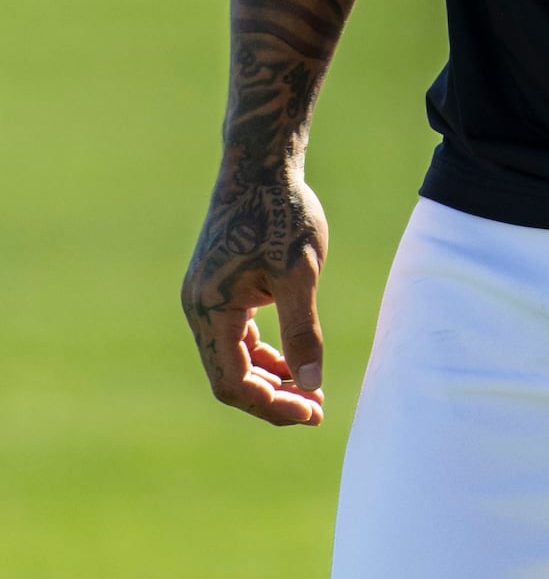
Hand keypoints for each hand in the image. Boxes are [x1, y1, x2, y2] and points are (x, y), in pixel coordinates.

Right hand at [179, 164, 329, 426]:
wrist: (262, 167)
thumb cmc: (282, 214)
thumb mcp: (300, 273)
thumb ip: (303, 330)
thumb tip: (310, 383)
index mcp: (210, 310)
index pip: (233, 383)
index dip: (271, 405)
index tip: (314, 412)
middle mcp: (199, 309)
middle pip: (230, 376)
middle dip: (273, 397)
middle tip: (318, 409)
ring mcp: (207, 299)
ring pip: (234, 358)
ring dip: (271, 378)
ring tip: (312, 393)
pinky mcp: (220, 288)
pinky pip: (238, 336)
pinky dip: (266, 353)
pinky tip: (296, 363)